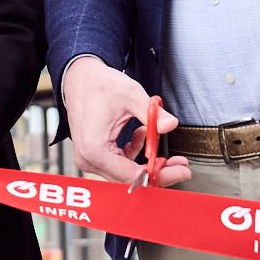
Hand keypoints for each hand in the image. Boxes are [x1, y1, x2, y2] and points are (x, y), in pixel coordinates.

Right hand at [61, 56, 184, 185]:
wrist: (79, 79)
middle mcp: (89, 159)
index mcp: (95, 149)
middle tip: (181, 167)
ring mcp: (90, 159)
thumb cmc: (98, 85)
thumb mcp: (130, 95)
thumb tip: (171, 125)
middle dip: (158, 173)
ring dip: (147, 164)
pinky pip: (119, 164)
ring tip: (165, 150)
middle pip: (129, 180)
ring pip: (126, 174)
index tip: (181, 171)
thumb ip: (153, 113)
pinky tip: (141, 135)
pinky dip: (135, 154)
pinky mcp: (94, 155)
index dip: (160, 175)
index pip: (132, 176)